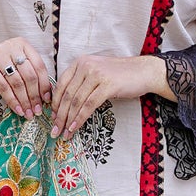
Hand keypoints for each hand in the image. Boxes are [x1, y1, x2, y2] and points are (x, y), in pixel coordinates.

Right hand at [0, 37, 52, 119]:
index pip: (39, 66)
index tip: (47, 99)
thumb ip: (29, 74)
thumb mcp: (15, 66)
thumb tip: (45, 96)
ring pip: (17, 82)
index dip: (44, 85)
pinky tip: (17, 109)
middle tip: (37, 110)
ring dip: (24, 101)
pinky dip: (12, 101)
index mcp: (22, 45)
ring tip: (27, 113)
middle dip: (34, 96)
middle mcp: (11, 47)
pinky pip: (3, 87)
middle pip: (29, 75)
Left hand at [50, 53, 169, 140]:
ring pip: (76, 102)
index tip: (52, 117)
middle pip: (67, 95)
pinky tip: (75, 128)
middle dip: (59, 115)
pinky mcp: (107, 85)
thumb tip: (65, 105)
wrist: (143, 72)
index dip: (55, 103)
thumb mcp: (96, 74)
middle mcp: (86, 66)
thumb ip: (81, 83)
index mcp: (80, 62)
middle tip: (54, 130)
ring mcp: (96, 74)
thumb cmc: (120, 76)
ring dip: (68, 120)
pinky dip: (80, 119)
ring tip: (64, 133)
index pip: (61, 85)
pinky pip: (88, 105)